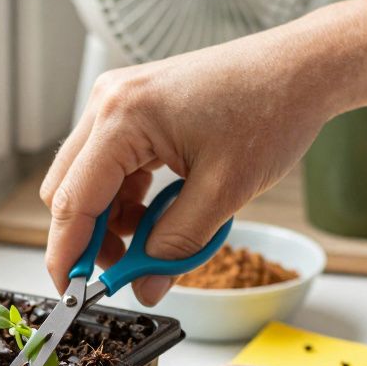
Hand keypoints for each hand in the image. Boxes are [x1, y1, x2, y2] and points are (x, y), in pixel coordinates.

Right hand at [39, 0, 366, 304]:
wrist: (300, 70)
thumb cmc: (271, 111)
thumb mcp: (224, 192)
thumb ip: (176, 246)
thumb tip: (145, 288)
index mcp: (123, 117)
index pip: (73, 201)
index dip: (67, 255)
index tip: (72, 295)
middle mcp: (109, 103)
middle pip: (67, 189)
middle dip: (88, 238)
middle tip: (122, 274)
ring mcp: (118, 102)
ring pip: (86, 179)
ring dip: (109, 219)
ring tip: (153, 242)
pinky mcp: (133, 107)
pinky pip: (108, 164)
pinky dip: (124, 198)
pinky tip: (158, 214)